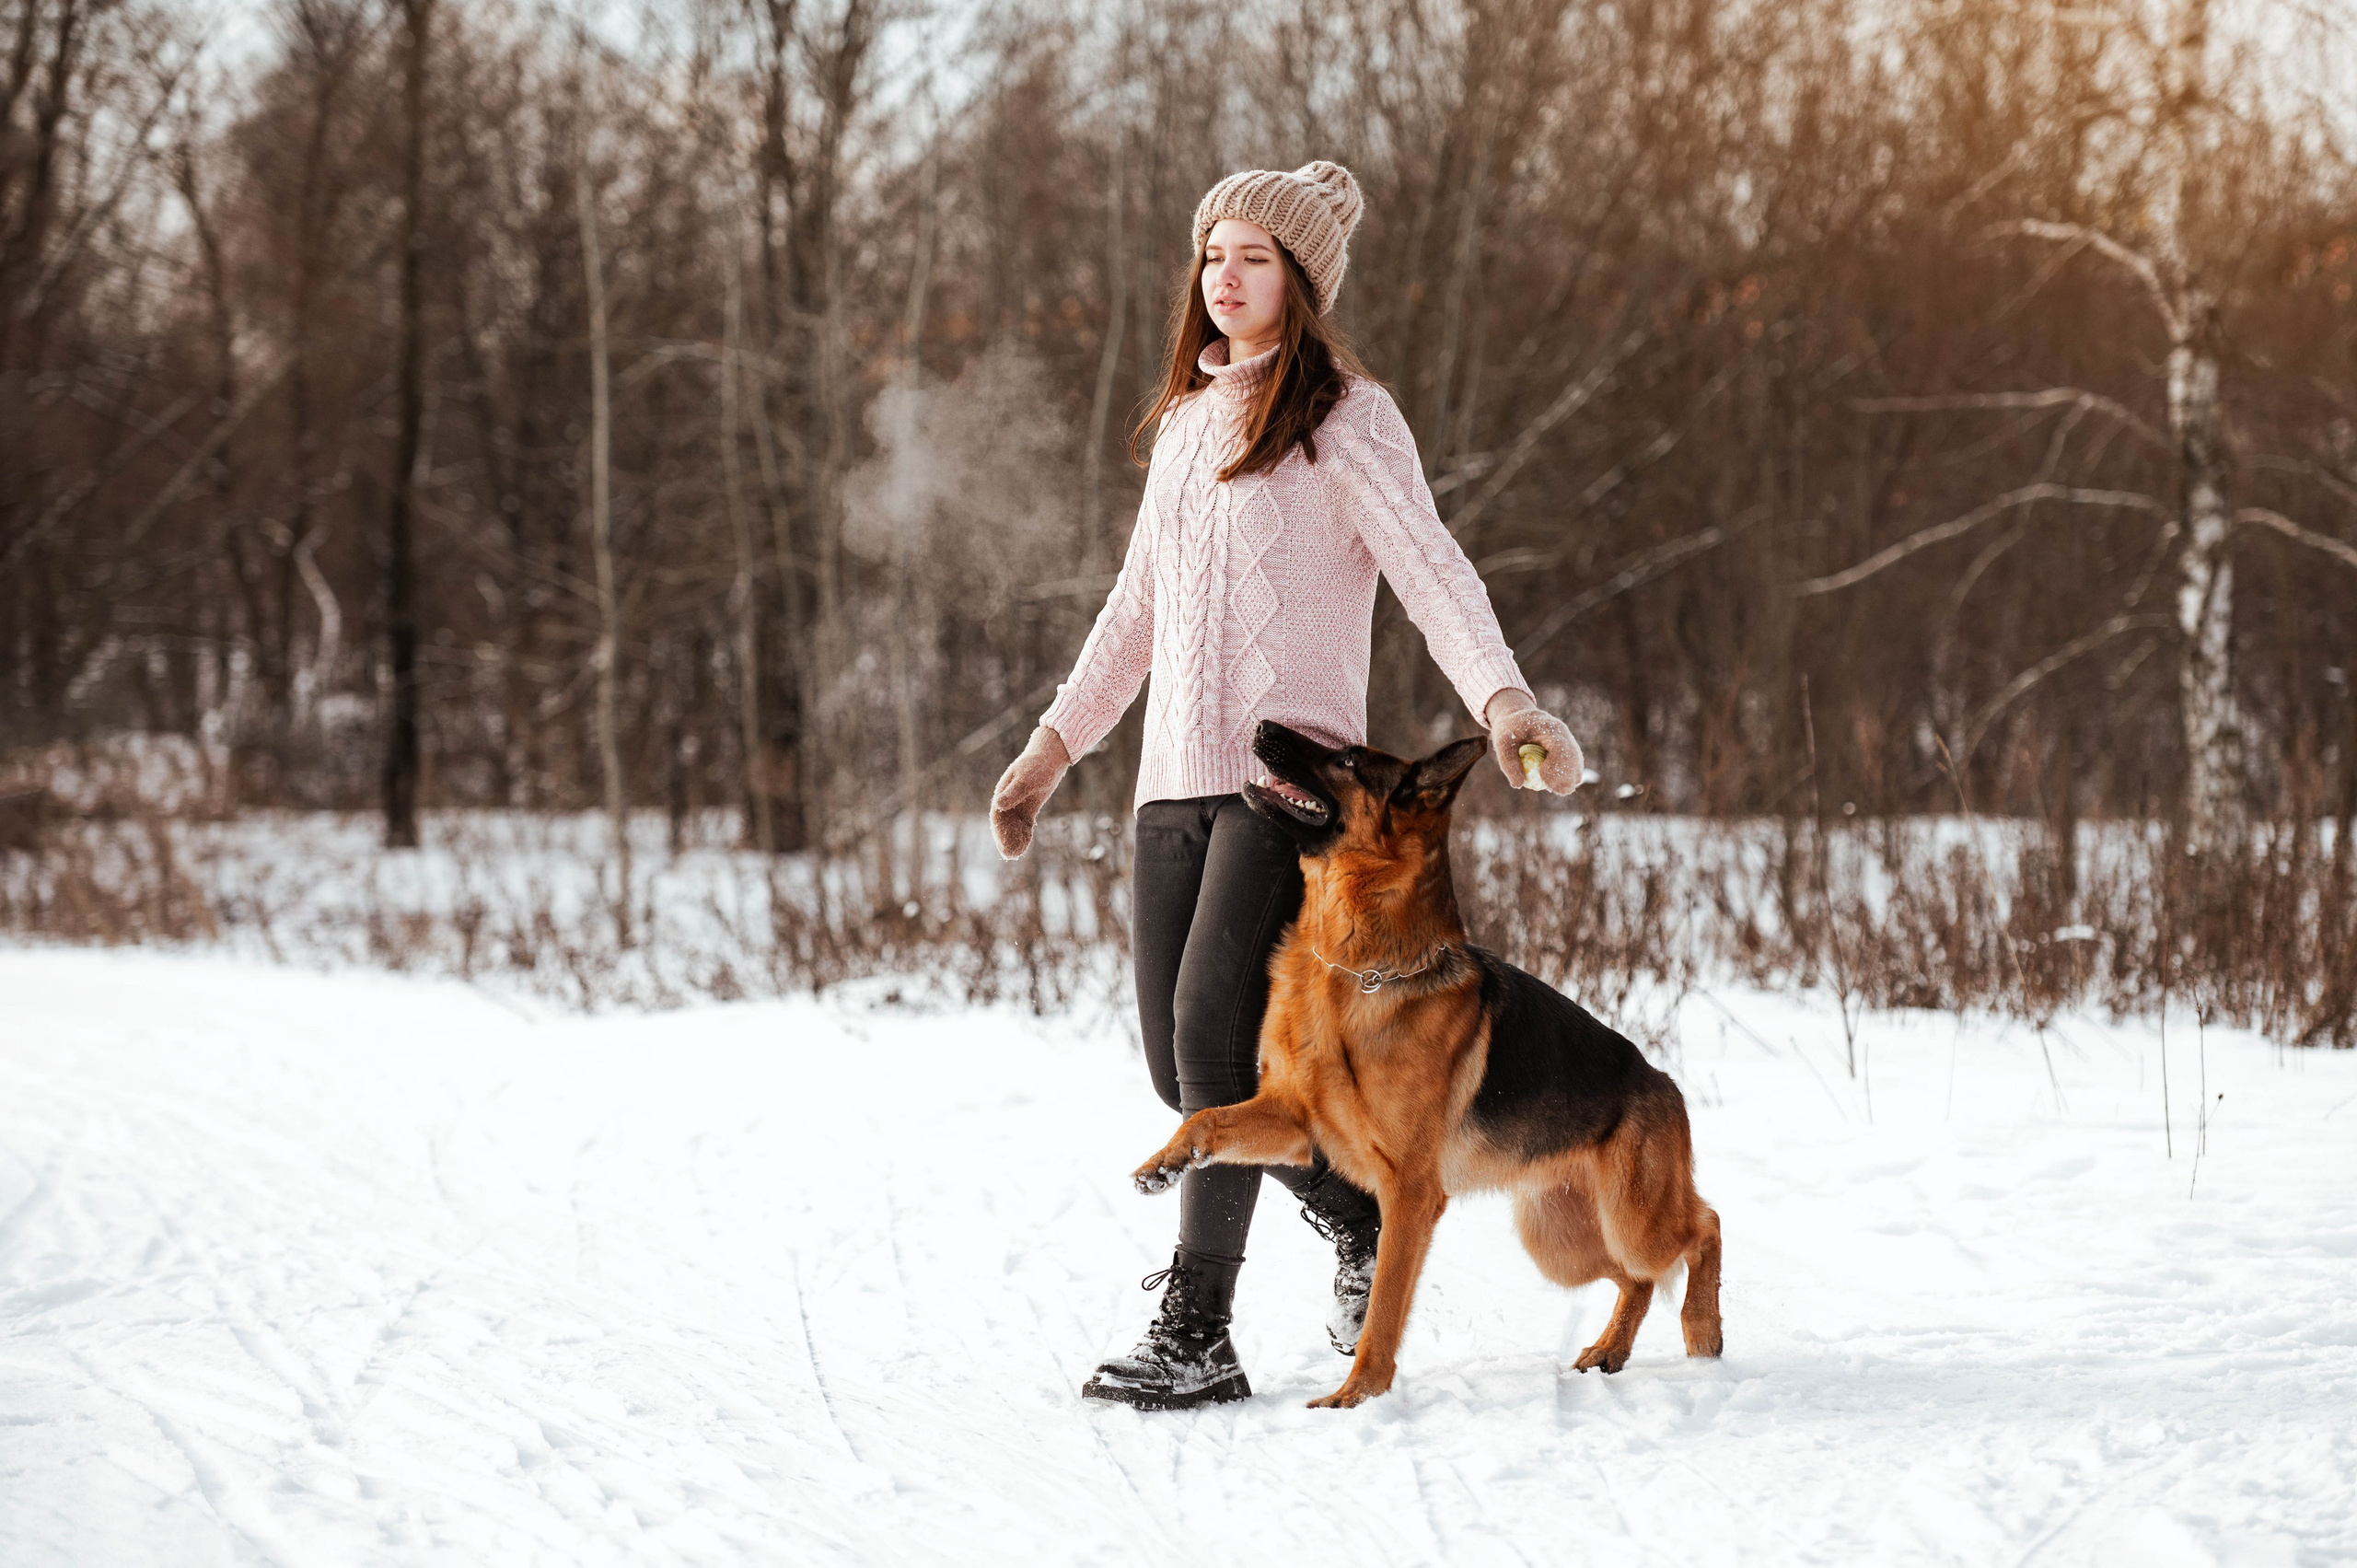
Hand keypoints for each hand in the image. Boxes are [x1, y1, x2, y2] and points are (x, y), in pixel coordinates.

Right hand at [990, 725, 1071, 858]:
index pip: (997, 816)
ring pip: (1013, 826)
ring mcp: (1019, 804)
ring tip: (1016, 854)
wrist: (1050, 757)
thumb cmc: (1037, 765)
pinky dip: (1024, 834)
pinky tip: (1025, 845)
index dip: (999, 832)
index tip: (1003, 845)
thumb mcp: (1025, 779)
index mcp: (1003, 793)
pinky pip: (1024, 824)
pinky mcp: (1029, 807)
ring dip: (1013, 839)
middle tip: (1010, 855)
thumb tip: (998, 805)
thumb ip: (1013, 793)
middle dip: (1005, 839)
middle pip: (1004, 824)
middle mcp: (1008, 801)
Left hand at [1483, 689, 1583, 793]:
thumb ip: (1508, 763)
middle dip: (1566, 778)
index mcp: (1549, 728)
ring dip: (1568, 781)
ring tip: (1551, 787)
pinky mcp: (1568, 751)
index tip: (1542, 776)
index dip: (1556, 766)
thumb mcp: (1502, 743)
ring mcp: (1569, 742)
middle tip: (1552, 789)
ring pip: (1577, 766)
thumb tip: (1518, 784)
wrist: (1518, 716)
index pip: (1561, 749)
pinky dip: (1566, 779)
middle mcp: (1564, 734)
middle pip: (1574, 760)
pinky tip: (1553, 784)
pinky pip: (1573, 769)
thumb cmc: (1509, 729)